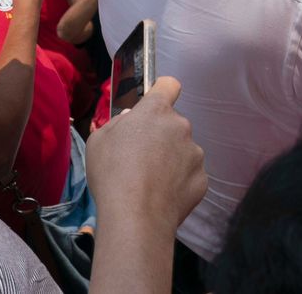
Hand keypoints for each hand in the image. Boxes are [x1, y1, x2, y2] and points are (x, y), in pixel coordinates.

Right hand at [86, 77, 206, 234]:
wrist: (135, 216)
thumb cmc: (112, 173)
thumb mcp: (99, 140)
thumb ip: (118, 124)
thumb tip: (130, 121)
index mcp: (156, 110)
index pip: (169, 85)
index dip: (161, 92)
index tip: (153, 105)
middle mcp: (181, 126)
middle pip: (173, 124)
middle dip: (160, 135)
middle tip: (140, 158)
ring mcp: (195, 154)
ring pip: (182, 151)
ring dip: (171, 160)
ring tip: (149, 183)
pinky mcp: (202, 180)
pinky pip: (189, 175)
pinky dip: (178, 183)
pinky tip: (160, 196)